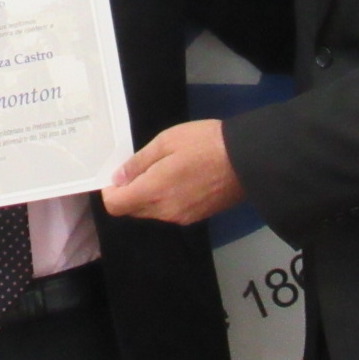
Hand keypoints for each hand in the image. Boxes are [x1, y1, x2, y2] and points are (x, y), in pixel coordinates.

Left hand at [101, 119, 243, 224]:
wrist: (248, 160)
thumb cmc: (205, 143)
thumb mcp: (166, 141)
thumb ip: (138, 163)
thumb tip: (117, 179)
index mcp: (154, 192)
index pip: (116, 206)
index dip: (110, 192)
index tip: (118, 175)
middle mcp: (165, 211)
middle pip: (132, 210)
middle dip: (129, 193)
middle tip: (141, 167)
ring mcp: (182, 217)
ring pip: (151, 212)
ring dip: (148, 196)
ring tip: (163, 170)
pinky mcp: (197, 217)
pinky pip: (169, 212)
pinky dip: (165, 200)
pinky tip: (179, 179)